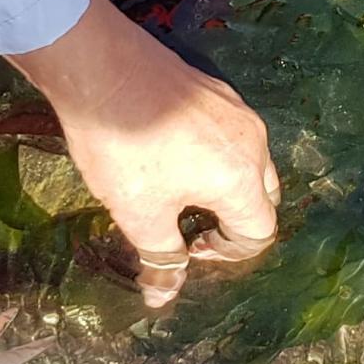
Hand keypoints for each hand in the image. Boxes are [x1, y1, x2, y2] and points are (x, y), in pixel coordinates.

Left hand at [10, 0, 280, 307]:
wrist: (100, 66)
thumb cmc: (123, 148)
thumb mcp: (138, 213)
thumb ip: (160, 258)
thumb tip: (163, 297)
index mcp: (243, 180)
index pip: (260, 233)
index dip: (226, 254)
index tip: (186, 248)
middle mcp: (253, 143)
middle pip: (264, 197)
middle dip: (233, 220)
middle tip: (187, 225)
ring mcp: (237, 110)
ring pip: (249, 162)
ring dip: (224, 186)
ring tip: (179, 190)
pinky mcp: (215, 88)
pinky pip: (231, 134)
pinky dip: (214, 155)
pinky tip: (170, 152)